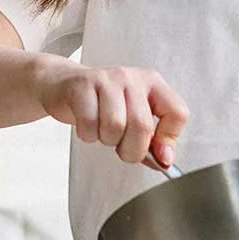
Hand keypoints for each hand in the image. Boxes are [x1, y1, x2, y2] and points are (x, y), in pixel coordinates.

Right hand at [31, 60, 188, 166]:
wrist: (62, 84)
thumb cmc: (101, 103)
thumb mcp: (132, 115)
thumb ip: (150, 139)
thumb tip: (164, 161)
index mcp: (152, 83)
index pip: (177, 112)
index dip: (169, 140)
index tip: (160, 156)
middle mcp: (132, 77)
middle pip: (142, 125)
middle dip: (131, 149)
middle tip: (121, 148)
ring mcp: (106, 79)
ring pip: (115, 125)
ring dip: (107, 140)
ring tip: (102, 132)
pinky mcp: (82, 86)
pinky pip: (89, 124)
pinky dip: (88, 135)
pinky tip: (87, 126)